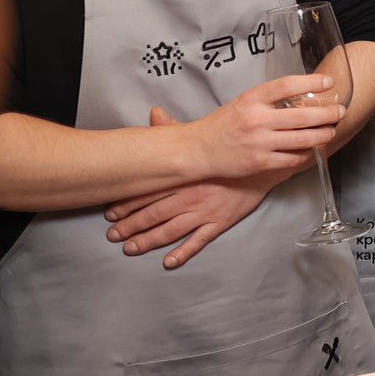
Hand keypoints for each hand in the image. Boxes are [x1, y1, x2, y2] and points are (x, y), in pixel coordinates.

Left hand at [107, 109, 283, 266]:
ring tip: (130, 248)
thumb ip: (175, 130)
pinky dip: (183, 253)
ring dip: (148, 240)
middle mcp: (191, 196)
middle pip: (154, 214)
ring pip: (171, 230)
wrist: (263, 163)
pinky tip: (169, 262)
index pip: (149, 192)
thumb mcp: (203, 137)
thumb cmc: (232, 150)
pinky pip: (198, 241)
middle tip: (113, 235)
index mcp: (184, 176)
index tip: (110, 212)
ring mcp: (205, 212)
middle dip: (131, 225)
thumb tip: (155, 114)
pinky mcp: (220, 223)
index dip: (127, 203)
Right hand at [182, 76, 343, 180]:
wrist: (200, 150)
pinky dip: (306, 153)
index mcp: (251, 99)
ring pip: (303, 139)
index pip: (286, 85)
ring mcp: (259, 143)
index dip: (311, 82)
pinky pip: (293, 158)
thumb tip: (303, 94)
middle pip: (302, 116)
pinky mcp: (261, 163)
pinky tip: (313, 149)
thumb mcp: (244, 102)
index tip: (329, 81)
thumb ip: (269, 99)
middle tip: (339, 111)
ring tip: (331, 130)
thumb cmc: (224, 124)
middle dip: (327, 114)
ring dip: (323, 135)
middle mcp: (257, 120)